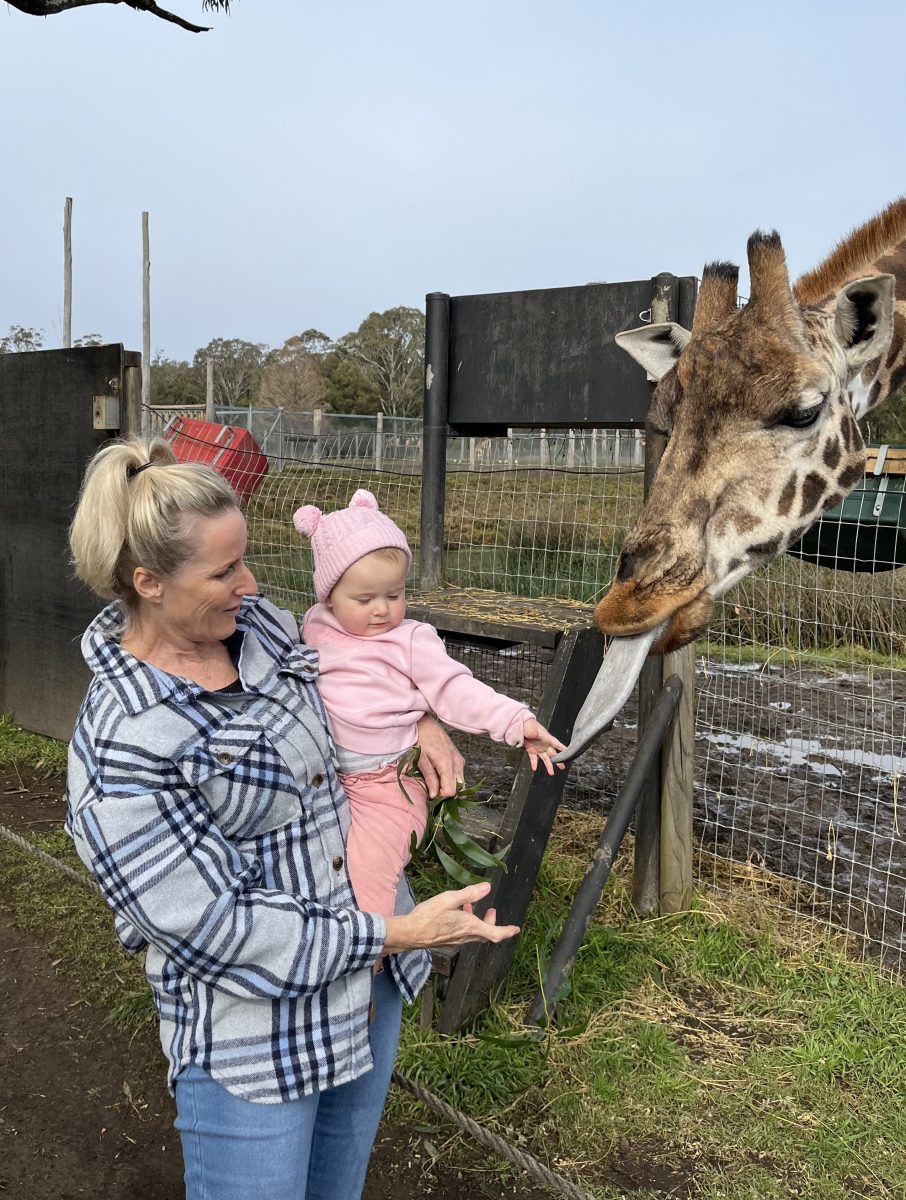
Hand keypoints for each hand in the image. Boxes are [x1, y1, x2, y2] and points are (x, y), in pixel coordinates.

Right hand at [381, 881, 518, 955]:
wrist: (410, 933)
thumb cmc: (429, 916)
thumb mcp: (450, 899)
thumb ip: (469, 893)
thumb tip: (487, 887)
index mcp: (469, 927)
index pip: (495, 933)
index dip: (507, 931)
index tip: (516, 929)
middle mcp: (465, 937)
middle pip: (486, 933)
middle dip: (491, 922)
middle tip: (490, 909)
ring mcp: (456, 941)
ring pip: (475, 933)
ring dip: (478, 921)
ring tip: (470, 905)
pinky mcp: (448, 940)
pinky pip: (464, 934)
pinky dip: (466, 923)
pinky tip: (456, 912)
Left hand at [414, 715, 464, 796]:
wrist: (425, 724)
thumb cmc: (421, 740)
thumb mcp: (421, 760)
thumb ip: (430, 778)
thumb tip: (435, 796)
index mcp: (447, 763)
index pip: (451, 790)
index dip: (442, 797)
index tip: (431, 796)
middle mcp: (457, 763)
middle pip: (459, 789)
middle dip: (447, 794)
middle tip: (434, 794)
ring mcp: (460, 761)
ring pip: (460, 783)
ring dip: (450, 788)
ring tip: (436, 786)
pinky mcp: (459, 759)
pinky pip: (459, 776)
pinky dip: (452, 781)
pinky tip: (441, 779)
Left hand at [522, 718, 567, 774]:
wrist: (519, 724)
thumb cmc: (527, 724)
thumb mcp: (533, 728)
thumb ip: (534, 732)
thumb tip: (534, 735)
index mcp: (547, 738)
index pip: (557, 744)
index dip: (563, 749)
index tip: (569, 753)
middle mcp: (544, 744)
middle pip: (553, 753)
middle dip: (558, 761)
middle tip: (562, 767)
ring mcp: (538, 747)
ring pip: (545, 758)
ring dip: (548, 765)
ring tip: (551, 773)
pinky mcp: (531, 750)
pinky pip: (533, 758)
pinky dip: (534, 763)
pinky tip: (534, 769)